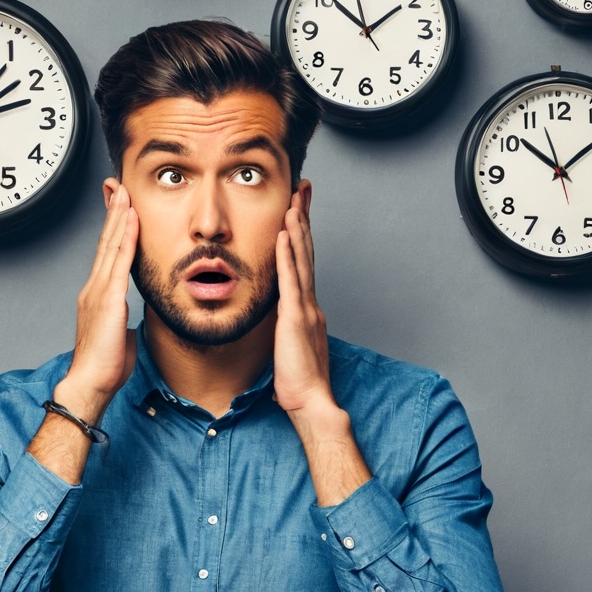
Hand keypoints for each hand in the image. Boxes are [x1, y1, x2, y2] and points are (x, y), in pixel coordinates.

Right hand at [55, 184, 138, 422]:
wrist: (90, 383)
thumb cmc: (104, 366)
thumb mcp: (120, 337)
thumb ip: (124, 324)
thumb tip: (131, 325)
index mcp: (97, 295)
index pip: (106, 253)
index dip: (112, 228)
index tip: (118, 207)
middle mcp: (94, 287)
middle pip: (105, 240)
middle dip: (113, 211)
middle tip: (117, 185)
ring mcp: (99, 290)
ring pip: (111, 244)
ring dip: (119, 215)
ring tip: (125, 191)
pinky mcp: (108, 298)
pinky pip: (119, 260)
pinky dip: (126, 236)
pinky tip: (131, 218)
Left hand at [274, 186, 370, 505]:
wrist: (311, 402)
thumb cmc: (299, 383)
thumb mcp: (290, 349)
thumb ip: (287, 332)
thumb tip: (280, 326)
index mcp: (306, 309)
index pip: (302, 263)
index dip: (301, 235)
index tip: (298, 210)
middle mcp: (309, 303)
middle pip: (306, 252)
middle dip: (303, 218)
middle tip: (302, 189)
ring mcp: (304, 308)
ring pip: (301, 259)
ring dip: (297, 227)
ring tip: (294, 200)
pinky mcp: (295, 317)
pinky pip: (291, 279)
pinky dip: (289, 254)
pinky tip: (286, 233)